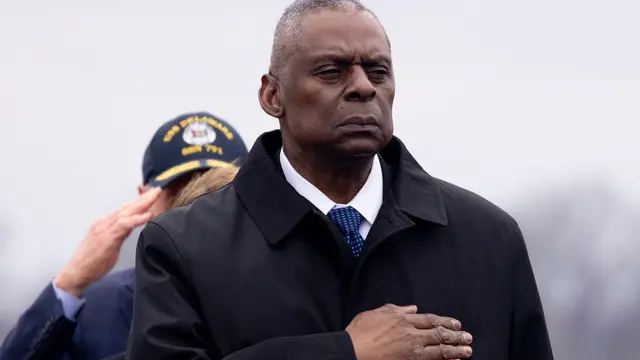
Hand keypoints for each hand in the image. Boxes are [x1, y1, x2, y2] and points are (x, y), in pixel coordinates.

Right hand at [54, 188, 161, 296]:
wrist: (75, 273)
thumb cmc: (91, 262)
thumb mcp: (110, 244)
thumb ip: (120, 234)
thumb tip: (131, 227)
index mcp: (105, 223)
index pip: (125, 209)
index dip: (138, 201)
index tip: (151, 196)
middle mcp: (105, 222)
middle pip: (127, 207)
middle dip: (143, 198)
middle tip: (157, 190)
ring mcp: (105, 228)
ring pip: (127, 211)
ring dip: (143, 203)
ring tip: (156, 195)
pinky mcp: (107, 237)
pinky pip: (124, 225)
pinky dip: (137, 218)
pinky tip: (148, 215)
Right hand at [346, 304, 472, 359]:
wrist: (353, 350)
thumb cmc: (360, 332)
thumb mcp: (376, 313)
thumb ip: (395, 309)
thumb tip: (411, 308)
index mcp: (403, 319)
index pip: (429, 320)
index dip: (445, 321)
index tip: (456, 323)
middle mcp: (411, 332)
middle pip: (439, 333)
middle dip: (455, 335)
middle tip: (468, 337)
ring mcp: (412, 348)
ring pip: (440, 348)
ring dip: (456, 349)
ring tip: (468, 350)